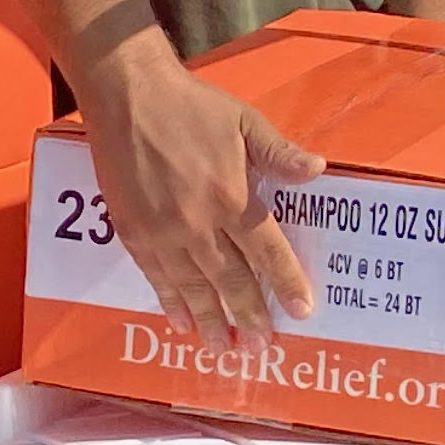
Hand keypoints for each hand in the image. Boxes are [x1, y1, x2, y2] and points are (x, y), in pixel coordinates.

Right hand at [84, 50, 327, 350]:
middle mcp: (198, 223)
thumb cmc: (190, 105)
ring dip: (210, 321)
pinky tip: (182, 321)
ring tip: (224, 349)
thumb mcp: (245, 121)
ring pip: (193, 288)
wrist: (127, 95)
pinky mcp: (134, 233)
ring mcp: (163, 232)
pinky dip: (171, 302)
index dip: (286, 283)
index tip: (303, 311)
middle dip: (248, 317)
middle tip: (262, 348)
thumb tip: (317, 170)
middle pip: (230, 280)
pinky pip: (157, 278)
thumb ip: (280, 153)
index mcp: (232, 196)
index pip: (267, 251)